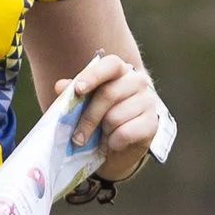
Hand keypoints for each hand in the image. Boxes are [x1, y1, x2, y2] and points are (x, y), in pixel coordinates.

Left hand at [51, 52, 166, 178]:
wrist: (118, 149)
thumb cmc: (98, 120)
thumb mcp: (82, 106)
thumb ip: (72, 95)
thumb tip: (61, 86)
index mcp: (119, 71)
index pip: (110, 65)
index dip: (93, 76)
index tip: (78, 89)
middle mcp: (138, 81)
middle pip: (108, 94)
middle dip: (88, 118)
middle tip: (76, 137)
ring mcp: (148, 101)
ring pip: (115, 116)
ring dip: (102, 133)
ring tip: (101, 137)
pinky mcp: (153, 124)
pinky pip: (125, 132)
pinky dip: (114, 142)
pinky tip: (114, 143)